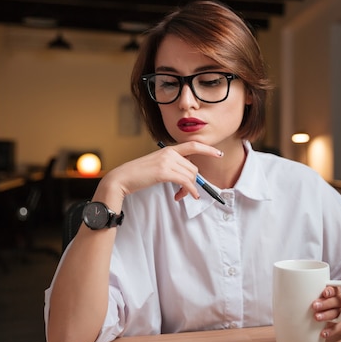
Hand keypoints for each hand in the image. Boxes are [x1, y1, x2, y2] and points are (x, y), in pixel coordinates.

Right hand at [98, 141, 222, 204]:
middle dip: (193, 182)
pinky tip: (186, 196)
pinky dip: (190, 191)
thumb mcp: (157, 165)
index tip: (219, 153)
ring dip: (189, 189)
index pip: (193, 145)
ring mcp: (167, 161)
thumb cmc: (138, 174)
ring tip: (180, 196)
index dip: (208, 149)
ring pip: (191, 176)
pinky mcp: (164, 172)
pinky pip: (186, 182)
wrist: (121, 178)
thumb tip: (188, 175)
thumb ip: (172, 165)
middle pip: (193, 168)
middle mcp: (169, 153)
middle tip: (186, 193)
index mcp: (168, 149)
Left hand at [311, 286, 340, 338]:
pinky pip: (339, 327)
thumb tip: (299, 300)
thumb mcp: (329, 298)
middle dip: (325, 304)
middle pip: (335, 301)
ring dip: (326, 316)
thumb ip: (318, 297)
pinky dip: (331, 331)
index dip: (330, 291)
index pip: (335, 290)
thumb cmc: (334, 304)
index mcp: (336, 293)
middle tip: (314, 306)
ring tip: (316, 317)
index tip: (324, 293)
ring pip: (336, 313)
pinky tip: (323, 333)